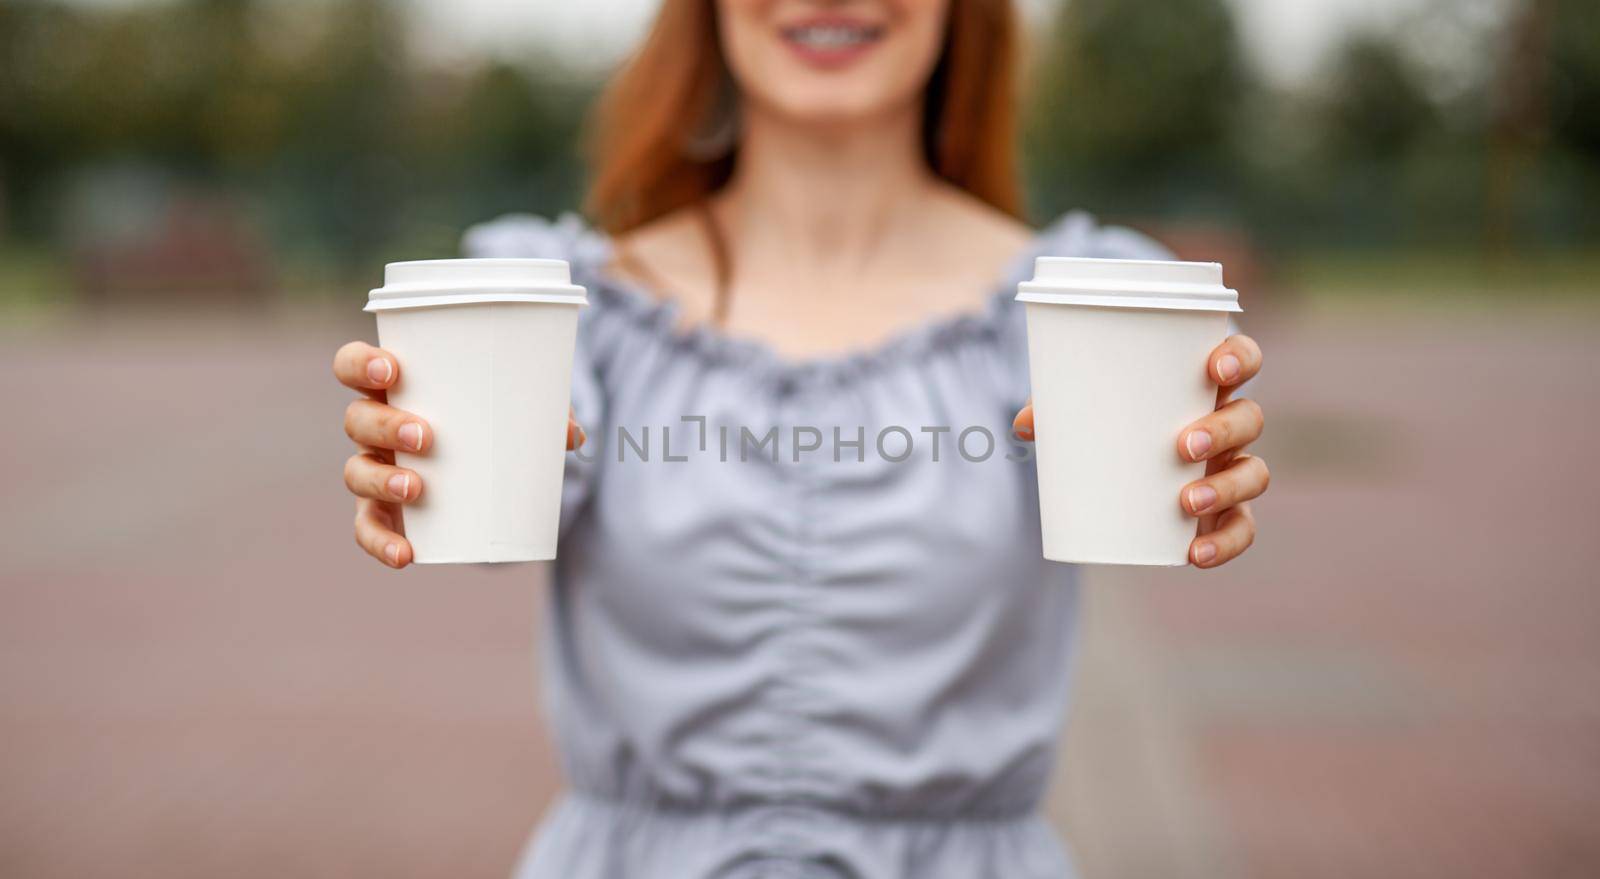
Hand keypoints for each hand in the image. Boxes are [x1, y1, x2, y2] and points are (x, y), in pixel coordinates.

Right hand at [332, 341, 584, 568]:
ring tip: (417, 489)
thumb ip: (544, 412)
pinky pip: (369, 528)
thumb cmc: (491, 419)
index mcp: (395, 387)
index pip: (353, 364)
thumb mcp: (517, 408)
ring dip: (381, 480)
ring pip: (356, 472)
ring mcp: (375, 468)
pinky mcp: (383, 511)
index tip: (392, 370)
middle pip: (356, 419)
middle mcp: (374, 426)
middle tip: (426, 436)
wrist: (484, 465)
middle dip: (385, 425)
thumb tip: (574, 434)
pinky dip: (382, 542)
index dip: (360, 364)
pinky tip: (406, 554)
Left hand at [1010, 334, 1268, 568]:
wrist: (1121, 468)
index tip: (1216, 367)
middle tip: (1183, 447)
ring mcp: (1230, 468)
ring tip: (1188, 501)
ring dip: (1227, 488)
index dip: (1240, 357)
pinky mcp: (1226, 510)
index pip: (1242, 358)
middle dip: (1224, 431)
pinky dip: (1225, 542)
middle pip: (1249, 418)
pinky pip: (1241, 527)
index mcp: (1203, 385)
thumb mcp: (1084, 408)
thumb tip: (1023, 425)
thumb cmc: (1109, 420)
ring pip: (1254, 473)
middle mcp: (1227, 425)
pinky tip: (1197, 553)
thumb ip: (1058, 408)